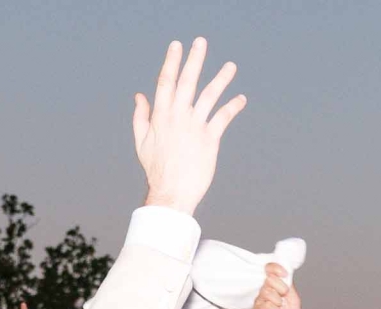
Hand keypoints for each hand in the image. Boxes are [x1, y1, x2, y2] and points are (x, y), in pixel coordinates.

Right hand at [132, 37, 244, 215]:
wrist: (171, 193)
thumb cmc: (156, 169)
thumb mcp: (142, 141)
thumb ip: (140, 116)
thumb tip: (139, 96)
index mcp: (160, 115)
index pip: (165, 81)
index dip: (171, 62)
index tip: (176, 46)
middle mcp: (178, 116)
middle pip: (187, 81)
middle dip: (194, 60)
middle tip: (201, 42)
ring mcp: (195, 126)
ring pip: (209, 95)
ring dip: (221, 79)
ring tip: (231, 66)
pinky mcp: (210, 139)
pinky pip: (223, 117)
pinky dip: (233, 106)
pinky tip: (241, 98)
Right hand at [252, 261, 301, 308]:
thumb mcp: (294, 300)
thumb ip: (289, 286)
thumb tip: (285, 273)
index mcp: (275, 286)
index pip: (270, 269)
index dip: (276, 268)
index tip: (284, 274)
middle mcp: (266, 291)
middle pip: (269, 279)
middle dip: (281, 287)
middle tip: (284, 298)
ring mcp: (260, 300)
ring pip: (267, 292)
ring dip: (278, 301)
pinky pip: (265, 304)